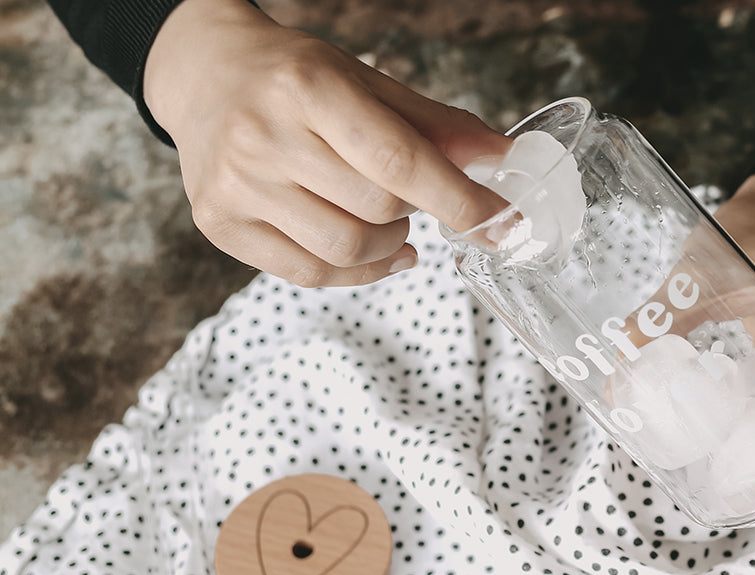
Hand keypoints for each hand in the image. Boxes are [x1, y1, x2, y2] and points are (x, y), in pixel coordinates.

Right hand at [144, 0, 510, 286]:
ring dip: (388, 245)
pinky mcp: (220, 223)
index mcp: (308, 86)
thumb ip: (435, 126)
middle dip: (414, 210)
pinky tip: (370, 251)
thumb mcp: (365, 82)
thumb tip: (502, 160)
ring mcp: (236, 184)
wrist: (204, 74)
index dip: (459, 200)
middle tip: (411, 196)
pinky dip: (357, 272)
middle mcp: (263, 135)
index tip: (500, 221)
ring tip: (384, 218)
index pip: (399, 161)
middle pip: (378, 209)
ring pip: (346, 249)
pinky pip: (310, 273)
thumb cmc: (295, 79)